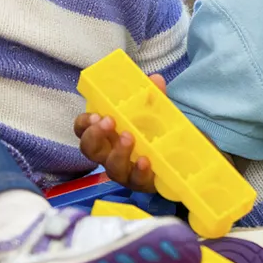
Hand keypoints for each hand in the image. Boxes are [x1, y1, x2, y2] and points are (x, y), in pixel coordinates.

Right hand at [73, 72, 167, 193]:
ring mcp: (124, 170)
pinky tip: (145, 160)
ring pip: (111, 167)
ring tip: (128, 137)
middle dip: (94, 136)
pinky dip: (139, 170)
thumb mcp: (155, 111)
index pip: (84, 129)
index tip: (95, 115)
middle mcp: (110, 153)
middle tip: (108, 122)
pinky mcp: (141, 182)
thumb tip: (155, 80)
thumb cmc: (155, 132)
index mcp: (107, 133)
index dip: (84, 123)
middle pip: (90, 149)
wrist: (178, 159)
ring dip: (118, 152)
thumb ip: (153, 96)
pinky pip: (136, 180)